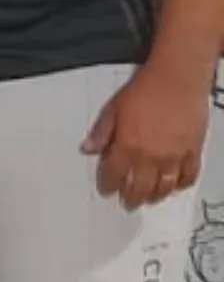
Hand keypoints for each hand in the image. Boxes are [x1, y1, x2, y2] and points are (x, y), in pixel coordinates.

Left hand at [83, 61, 210, 208]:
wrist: (176, 79)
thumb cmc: (145, 89)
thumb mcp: (113, 108)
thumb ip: (101, 132)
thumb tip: (88, 148)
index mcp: (127, 145)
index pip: (114, 174)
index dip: (108, 184)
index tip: (106, 189)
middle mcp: (150, 155)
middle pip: (139, 188)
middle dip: (130, 198)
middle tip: (127, 202)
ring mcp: (174, 156)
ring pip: (163, 188)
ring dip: (154, 196)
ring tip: (147, 199)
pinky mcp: (192, 152)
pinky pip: (187, 177)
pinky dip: (179, 185)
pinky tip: (173, 186)